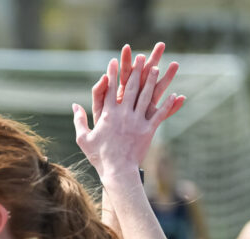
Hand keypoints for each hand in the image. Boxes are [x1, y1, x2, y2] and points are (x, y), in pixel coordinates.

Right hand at [76, 42, 184, 181]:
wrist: (116, 170)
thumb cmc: (98, 156)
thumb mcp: (83, 138)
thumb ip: (79, 120)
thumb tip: (74, 106)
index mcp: (107, 115)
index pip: (110, 90)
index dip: (112, 74)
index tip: (114, 61)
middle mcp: (123, 114)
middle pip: (131, 88)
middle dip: (137, 71)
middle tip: (142, 57)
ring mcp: (137, 121)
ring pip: (146, 97)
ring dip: (152, 81)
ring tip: (157, 68)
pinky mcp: (148, 130)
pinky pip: (159, 114)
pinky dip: (167, 104)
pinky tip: (175, 94)